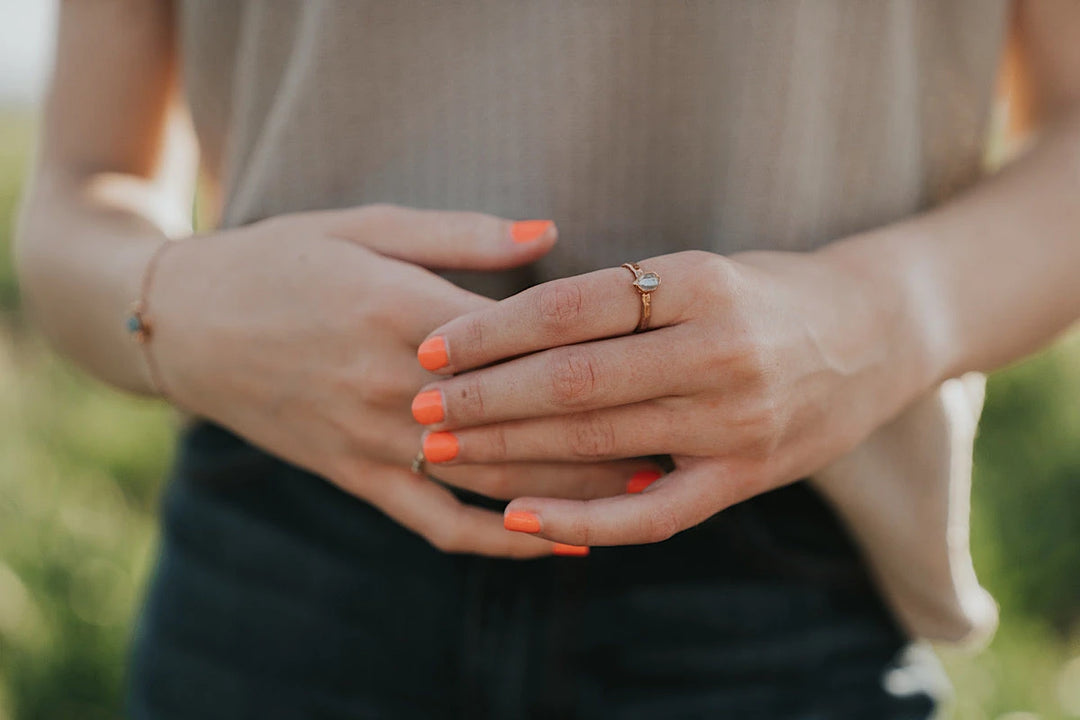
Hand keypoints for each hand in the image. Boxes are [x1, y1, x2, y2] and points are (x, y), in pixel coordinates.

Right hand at [149, 204, 654, 556]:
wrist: (189, 323)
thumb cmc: (283, 259)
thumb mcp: (368, 224)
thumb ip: (465, 235)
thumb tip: (553, 233)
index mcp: (408, 314)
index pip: (527, 346)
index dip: (602, 359)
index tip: (665, 363)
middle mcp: (398, 388)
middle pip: (525, 423)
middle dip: (608, 436)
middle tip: (683, 439)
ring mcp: (377, 442)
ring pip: (496, 480)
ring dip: (575, 492)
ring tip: (647, 494)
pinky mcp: (357, 477)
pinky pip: (440, 524)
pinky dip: (503, 540)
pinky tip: (559, 544)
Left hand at [412, 248, 931, 545]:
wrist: (875, 335)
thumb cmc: (766, 294)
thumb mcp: (701, 268)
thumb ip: (623, 295)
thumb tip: (508, 327)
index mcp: (700, 281)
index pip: (572, 307)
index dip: (492, 330)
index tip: (432, 348)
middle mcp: (719, 349)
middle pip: (574, 379)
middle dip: (484, 397)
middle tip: (418, 406)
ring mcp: (736, 420)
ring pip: (599, 441)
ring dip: (511, 451)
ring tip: (445, 452)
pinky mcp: (747, 476)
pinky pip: (651, 512)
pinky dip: (582, 518)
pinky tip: (518, 517)